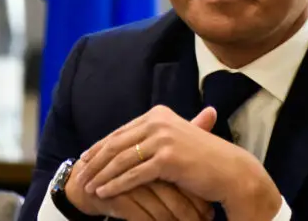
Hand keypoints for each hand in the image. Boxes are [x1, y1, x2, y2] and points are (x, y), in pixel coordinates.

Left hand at [78, 105, 281, 220]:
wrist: (228, 171)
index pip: (121, 131)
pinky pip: (133, 174)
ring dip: (101, 175)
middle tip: (79, 175)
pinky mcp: (166, 159)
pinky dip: (115, 185)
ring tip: (87, 187)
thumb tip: (129, 142)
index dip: (100, 146)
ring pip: (121, 159)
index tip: (85, 159)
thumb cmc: (203, 158)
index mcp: (159, 114)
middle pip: (116, 143)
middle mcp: (159, 121)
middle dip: (95, 161)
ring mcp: (163, 139)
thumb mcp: (175, 139)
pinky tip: (104, 193)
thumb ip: (153, 137)